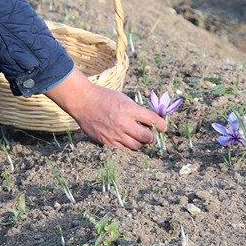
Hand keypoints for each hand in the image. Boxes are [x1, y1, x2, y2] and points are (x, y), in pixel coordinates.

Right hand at [44, 70, 166, 150]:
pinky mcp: (107, 142)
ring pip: (136, 146)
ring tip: (136, 136)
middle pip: (147, 138)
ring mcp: (115, 134)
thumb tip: (150, 121)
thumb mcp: (124, 98)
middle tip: (150, 134)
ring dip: (140, 142)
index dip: (161, 125)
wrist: (83, 102)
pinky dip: (126, 143)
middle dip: (152, 137)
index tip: (162, 127)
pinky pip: (123, 148)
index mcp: (129, 109)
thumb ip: (137, 110)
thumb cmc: (104, 97)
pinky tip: (123, 137)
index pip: (153, 120)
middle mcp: (124, 123)